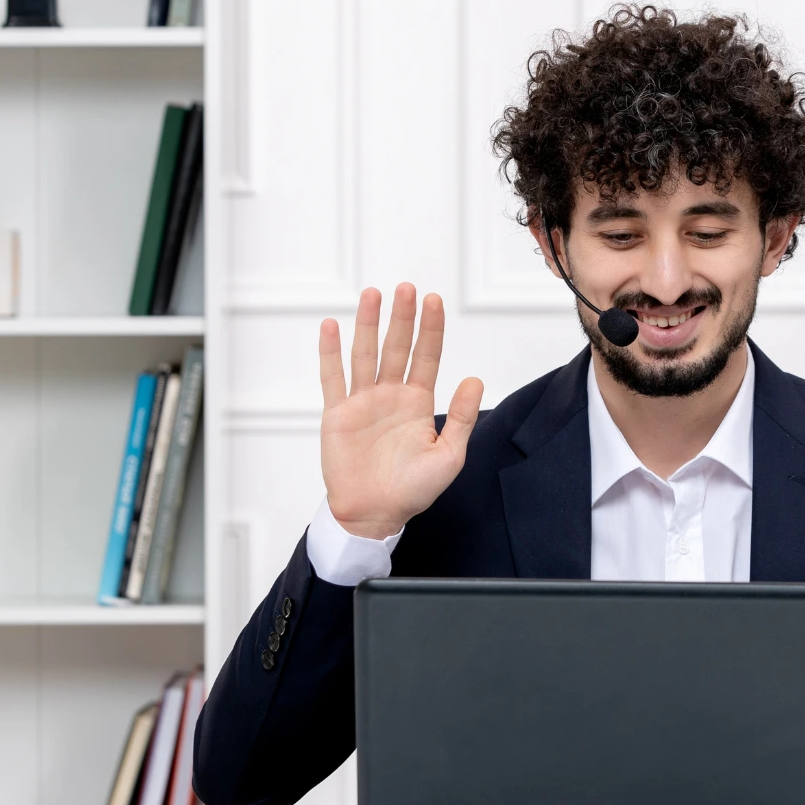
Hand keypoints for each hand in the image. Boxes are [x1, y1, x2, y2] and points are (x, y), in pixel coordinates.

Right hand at [319, 285, 482, 539]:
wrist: (374, 515)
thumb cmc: (412, 490)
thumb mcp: (449, 456)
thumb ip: (462, 418)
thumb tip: (474, 379)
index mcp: (418, 403)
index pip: (426, 356)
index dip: (430, 329)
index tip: (433, 300)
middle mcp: (390, 396)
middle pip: (396, 347)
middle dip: (401, 318)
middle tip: (405, 288)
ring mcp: (363, 402)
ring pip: (365, 354)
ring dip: (368, 325)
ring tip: (373, 295)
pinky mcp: (338, 414)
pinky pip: (333, 378)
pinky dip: (330, 352)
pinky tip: (331, 326)